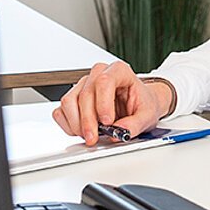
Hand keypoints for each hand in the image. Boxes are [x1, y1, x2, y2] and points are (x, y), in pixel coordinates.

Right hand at [51, 61, 170, 145]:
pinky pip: (61, 111)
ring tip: (91, 135)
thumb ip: (135, 124)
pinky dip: (68, 125)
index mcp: (119, 71)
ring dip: (77, 124)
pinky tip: (82, 131)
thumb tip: (120, 131)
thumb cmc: (142, 103)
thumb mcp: (148, 114)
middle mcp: (99, 74)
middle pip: (85, 95)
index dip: (103, 103)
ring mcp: (83, 85)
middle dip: (88, 121)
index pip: (104, 81)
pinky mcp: (73, 98)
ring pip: (69, 102)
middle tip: (95, 137)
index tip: (107, 122)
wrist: (138, 104)